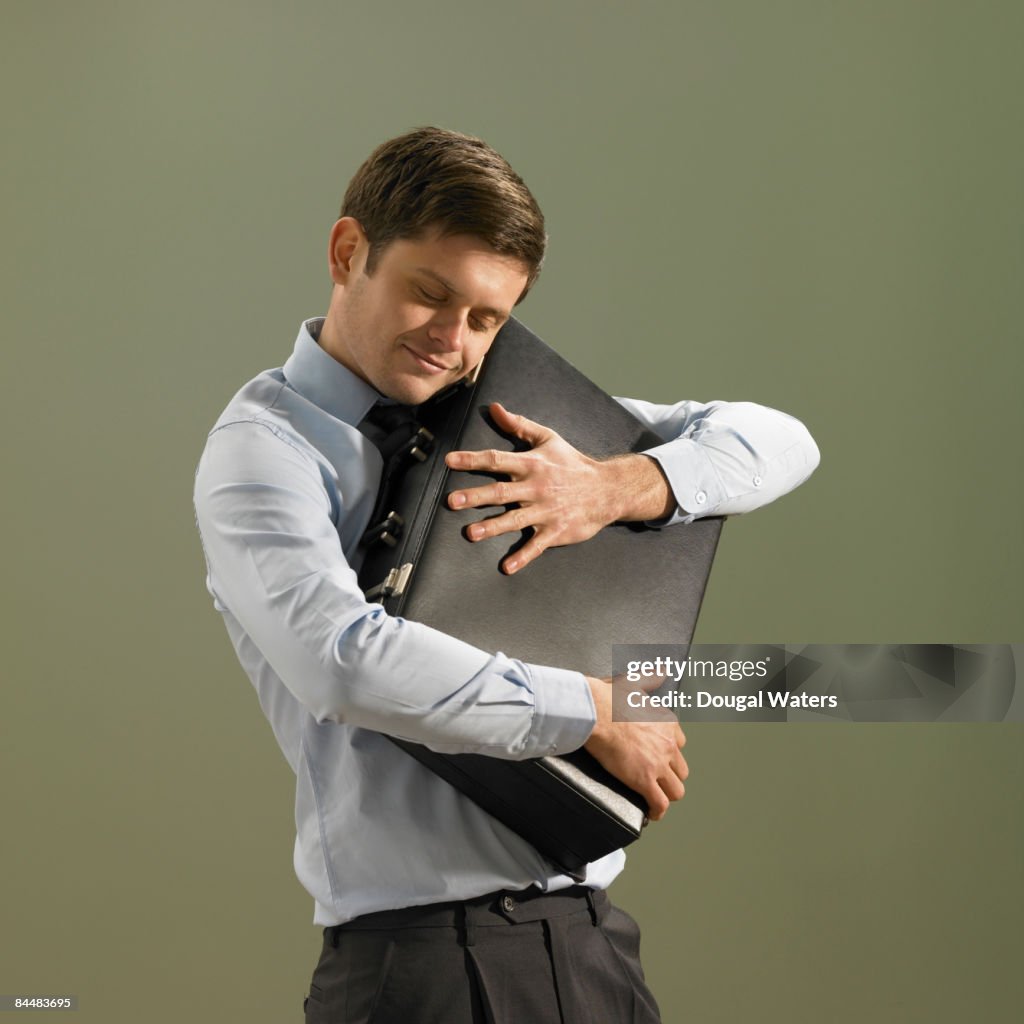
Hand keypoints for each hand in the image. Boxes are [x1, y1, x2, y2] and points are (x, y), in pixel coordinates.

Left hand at [445, 402, 673, 573]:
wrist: (607, 489)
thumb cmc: (572, 463)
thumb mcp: (548, 438)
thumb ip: (519, 425)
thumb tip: (494, 408)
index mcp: (532, 464)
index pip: (497, 459)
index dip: (472, 460)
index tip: (450, 460)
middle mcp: (536, 488)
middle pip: (501, 492)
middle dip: (476, 496)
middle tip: (452, 501)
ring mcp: (545, 511)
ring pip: (515, 520)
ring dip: (493, 527)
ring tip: (471, 533)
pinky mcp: (556, 530)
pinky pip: (537, 545)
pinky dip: (523, 557)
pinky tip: (507, 567)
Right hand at [583, 676, 687, 821]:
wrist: (594, 711)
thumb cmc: (608, 698)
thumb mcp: (633, 683)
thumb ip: (649, 679)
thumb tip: (660, 672)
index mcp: (667, 722)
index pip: (679, 743)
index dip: (669, 752)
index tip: (659, 756)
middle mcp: (668, 744)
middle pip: (681, 768)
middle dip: (670, 774)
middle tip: (657, 778)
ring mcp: (658, 763)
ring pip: (676, 789)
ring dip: (667, 794)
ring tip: (656, 798)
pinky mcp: (644, 780)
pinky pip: (660, 803)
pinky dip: (657, 811)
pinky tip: (651, 813)